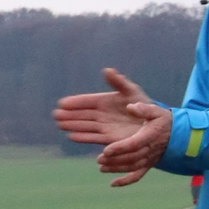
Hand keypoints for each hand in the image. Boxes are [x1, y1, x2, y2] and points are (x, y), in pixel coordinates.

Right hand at [54, 65, 171, 184]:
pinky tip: (72, 136)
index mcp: (105, 101)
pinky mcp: (108, 138)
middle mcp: (101, 114)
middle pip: (82, 114)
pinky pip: (93, 137)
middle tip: (56, 115)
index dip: (75, 102)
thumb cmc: (142, 103)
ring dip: (72, 125)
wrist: (152, 122)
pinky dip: (83, 137)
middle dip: (69, 115)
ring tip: (60, 124)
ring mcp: (103, 126)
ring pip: (84, 126)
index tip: (62, 103)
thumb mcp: (131, 90)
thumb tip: (107, 70)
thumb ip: (118, 82)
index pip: (86, 101)